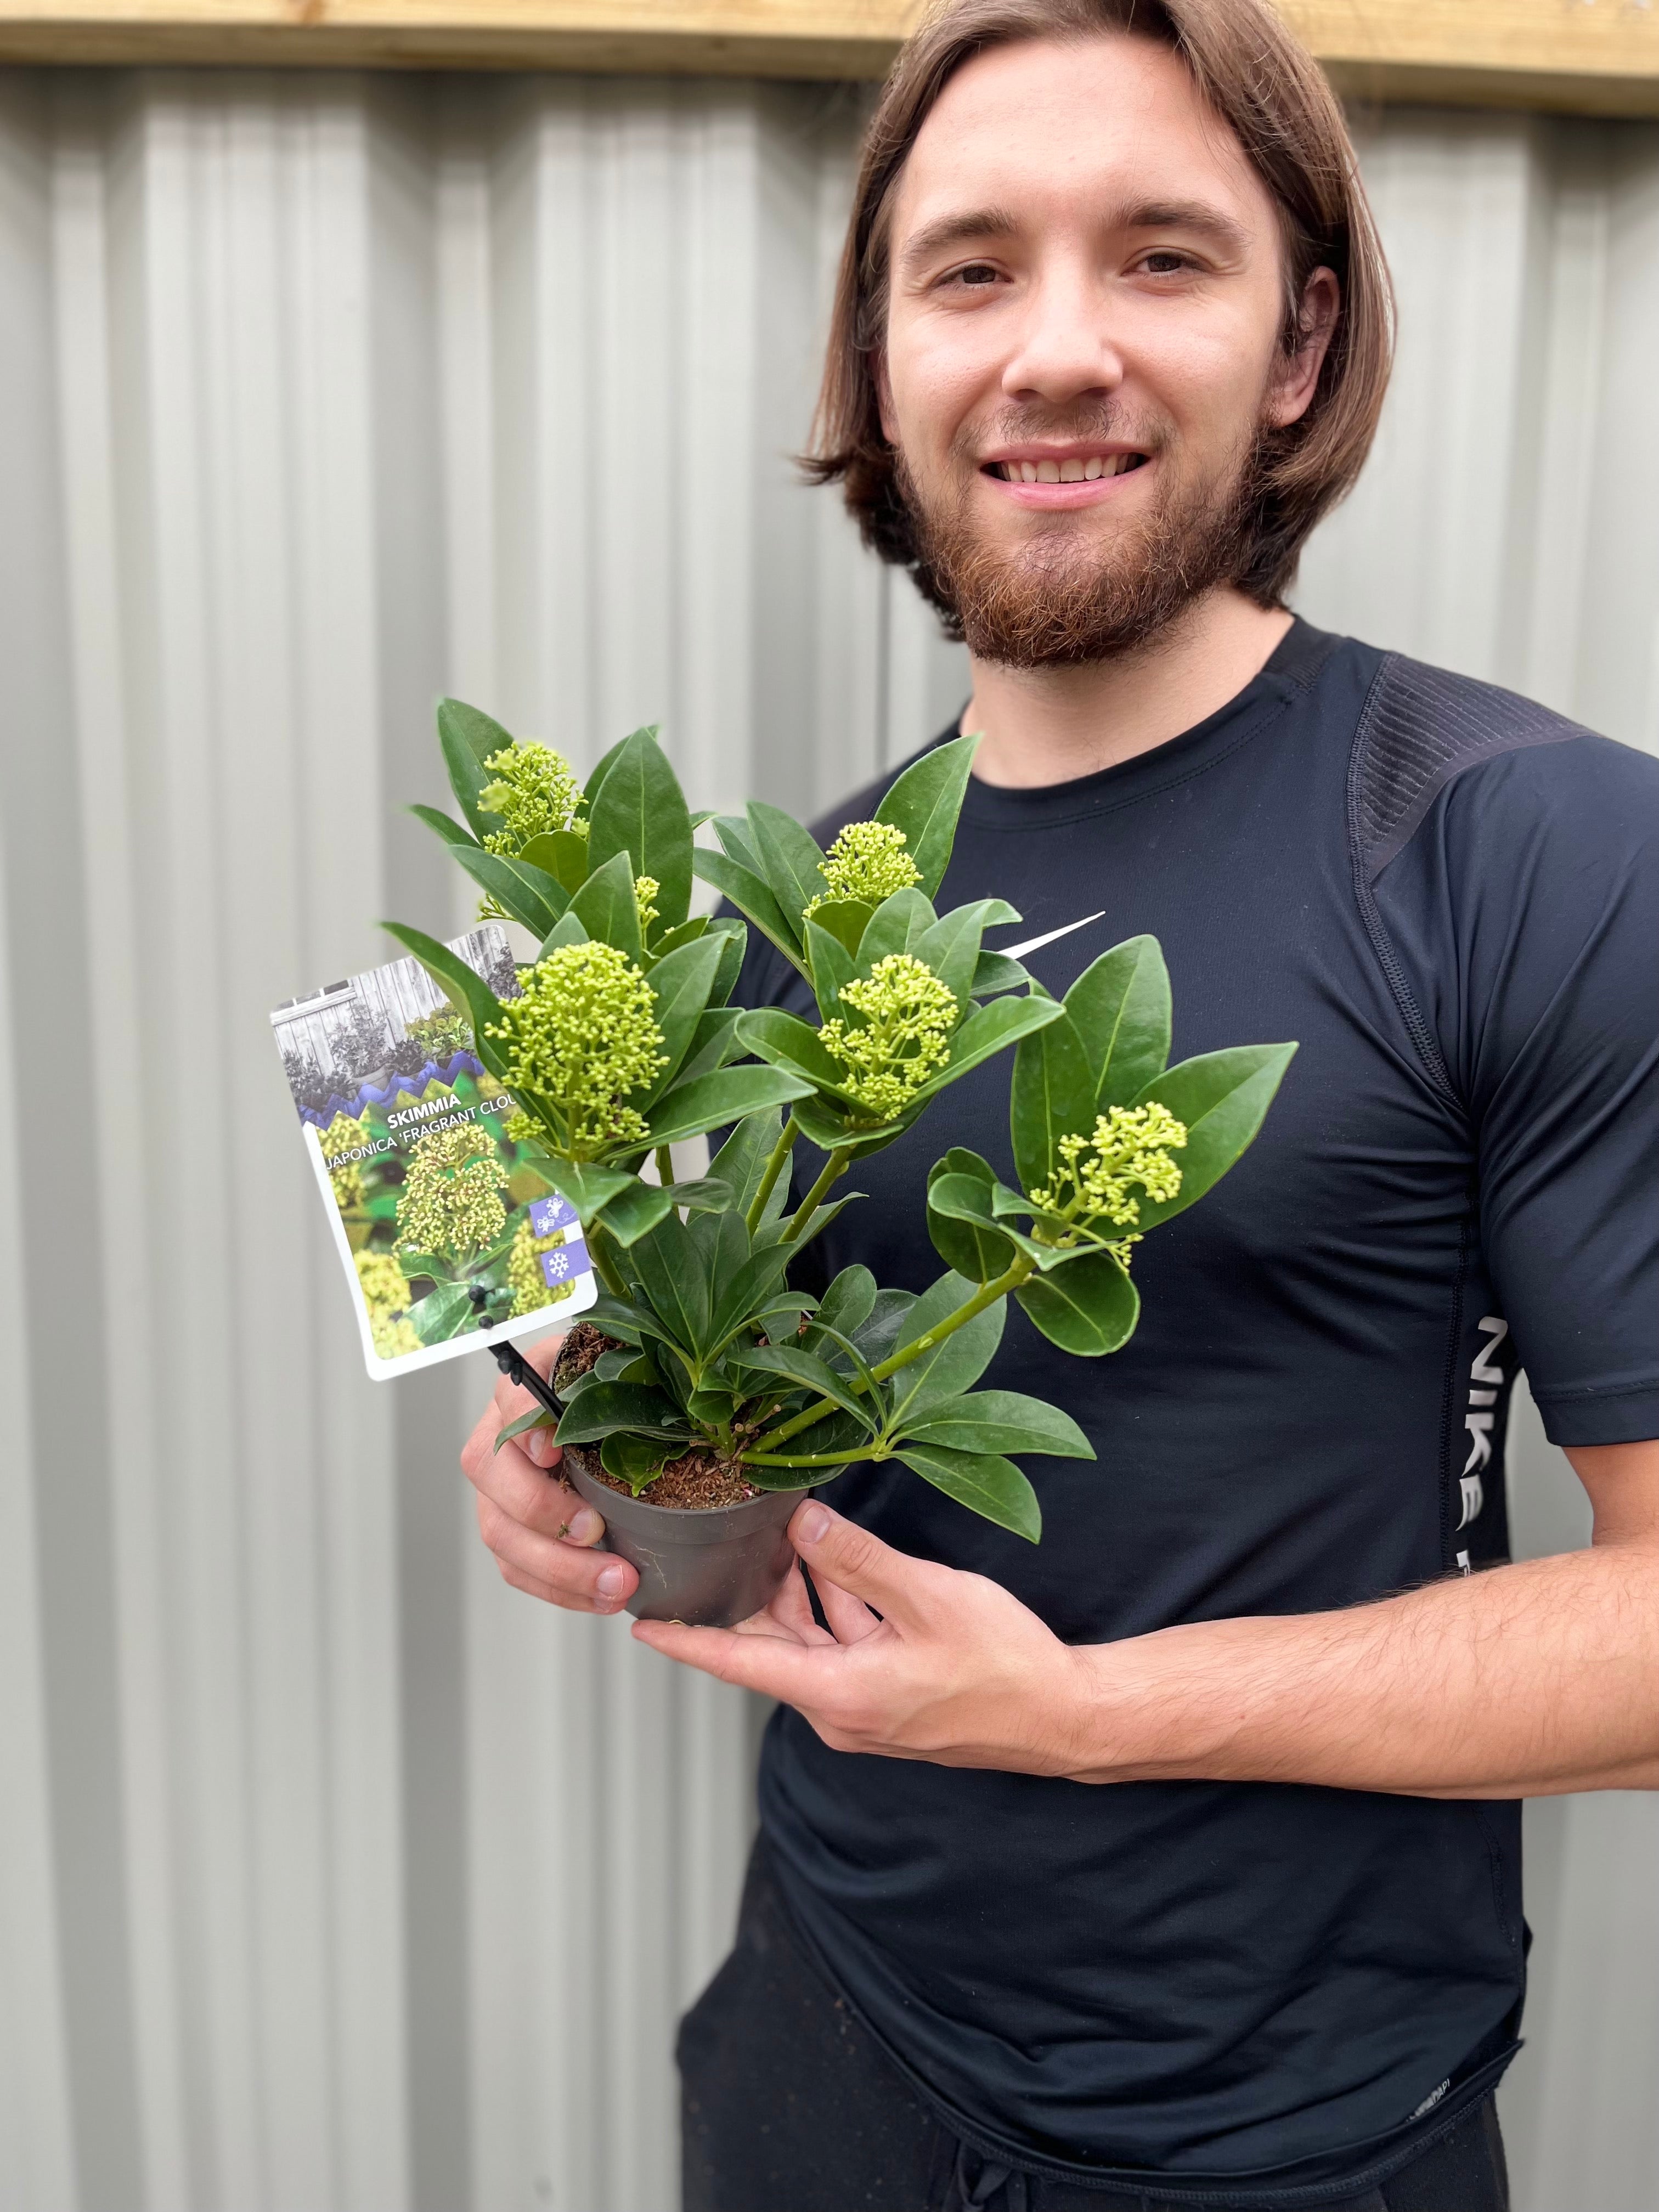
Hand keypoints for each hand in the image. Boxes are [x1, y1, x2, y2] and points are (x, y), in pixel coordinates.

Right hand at [459, 1334, 639, 1614]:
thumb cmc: (626, 1398)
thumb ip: (631, 1379)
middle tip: (595, 1531)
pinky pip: (518, 1568)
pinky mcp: (511, 1531)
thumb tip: (666, 1402)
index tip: (553, 1450)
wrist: (618, 1428)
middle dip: (543, 1511)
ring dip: (558, 1566)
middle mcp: (501, 1436)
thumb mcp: (630, 1374)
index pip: (510, 1396)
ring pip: (501, 1532)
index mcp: (530, 1388)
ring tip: (616, 1583)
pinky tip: (602, 1598)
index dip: (524, 1424)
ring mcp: (499, 1489)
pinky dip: (561, 1590)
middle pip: (490, 1473)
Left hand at [632, 1501, 1088, 1774]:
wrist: (1064, 1715)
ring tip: (777, 1532)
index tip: (641, 1623)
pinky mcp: (891, 1696)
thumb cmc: (1003, 1667)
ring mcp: (865, 1706)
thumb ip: (859, 1559)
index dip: (685, 1639)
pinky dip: (835, 1605)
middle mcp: (839, 1709)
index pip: (737, 1664)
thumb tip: (802, 1524)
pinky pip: (844, 1646)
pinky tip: (835, 1558)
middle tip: (717, 1540)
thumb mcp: (927, 1597)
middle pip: (770, 1646)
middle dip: (746, 1593)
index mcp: (836, 1694)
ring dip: (796, 1592)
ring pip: (809, 1641)